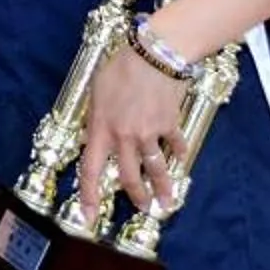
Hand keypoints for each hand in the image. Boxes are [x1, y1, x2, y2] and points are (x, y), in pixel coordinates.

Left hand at [78, 40, 187, 223]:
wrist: (153, 53)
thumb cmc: (120, 67)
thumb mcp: (97, 91)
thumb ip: (95, 116)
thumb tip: (93, 133)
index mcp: (101, 129)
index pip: (91, 170)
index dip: (89, 196)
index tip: (90, 216)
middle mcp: (124, 137)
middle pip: (129, 177)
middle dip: (136, 196)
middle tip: (142, 208)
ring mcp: (149, 133)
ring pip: (156, 169)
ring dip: (162, 188)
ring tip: (167, 202)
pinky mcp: (169, 124)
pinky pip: (175, 145)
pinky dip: (178, 152)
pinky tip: (181, 158)